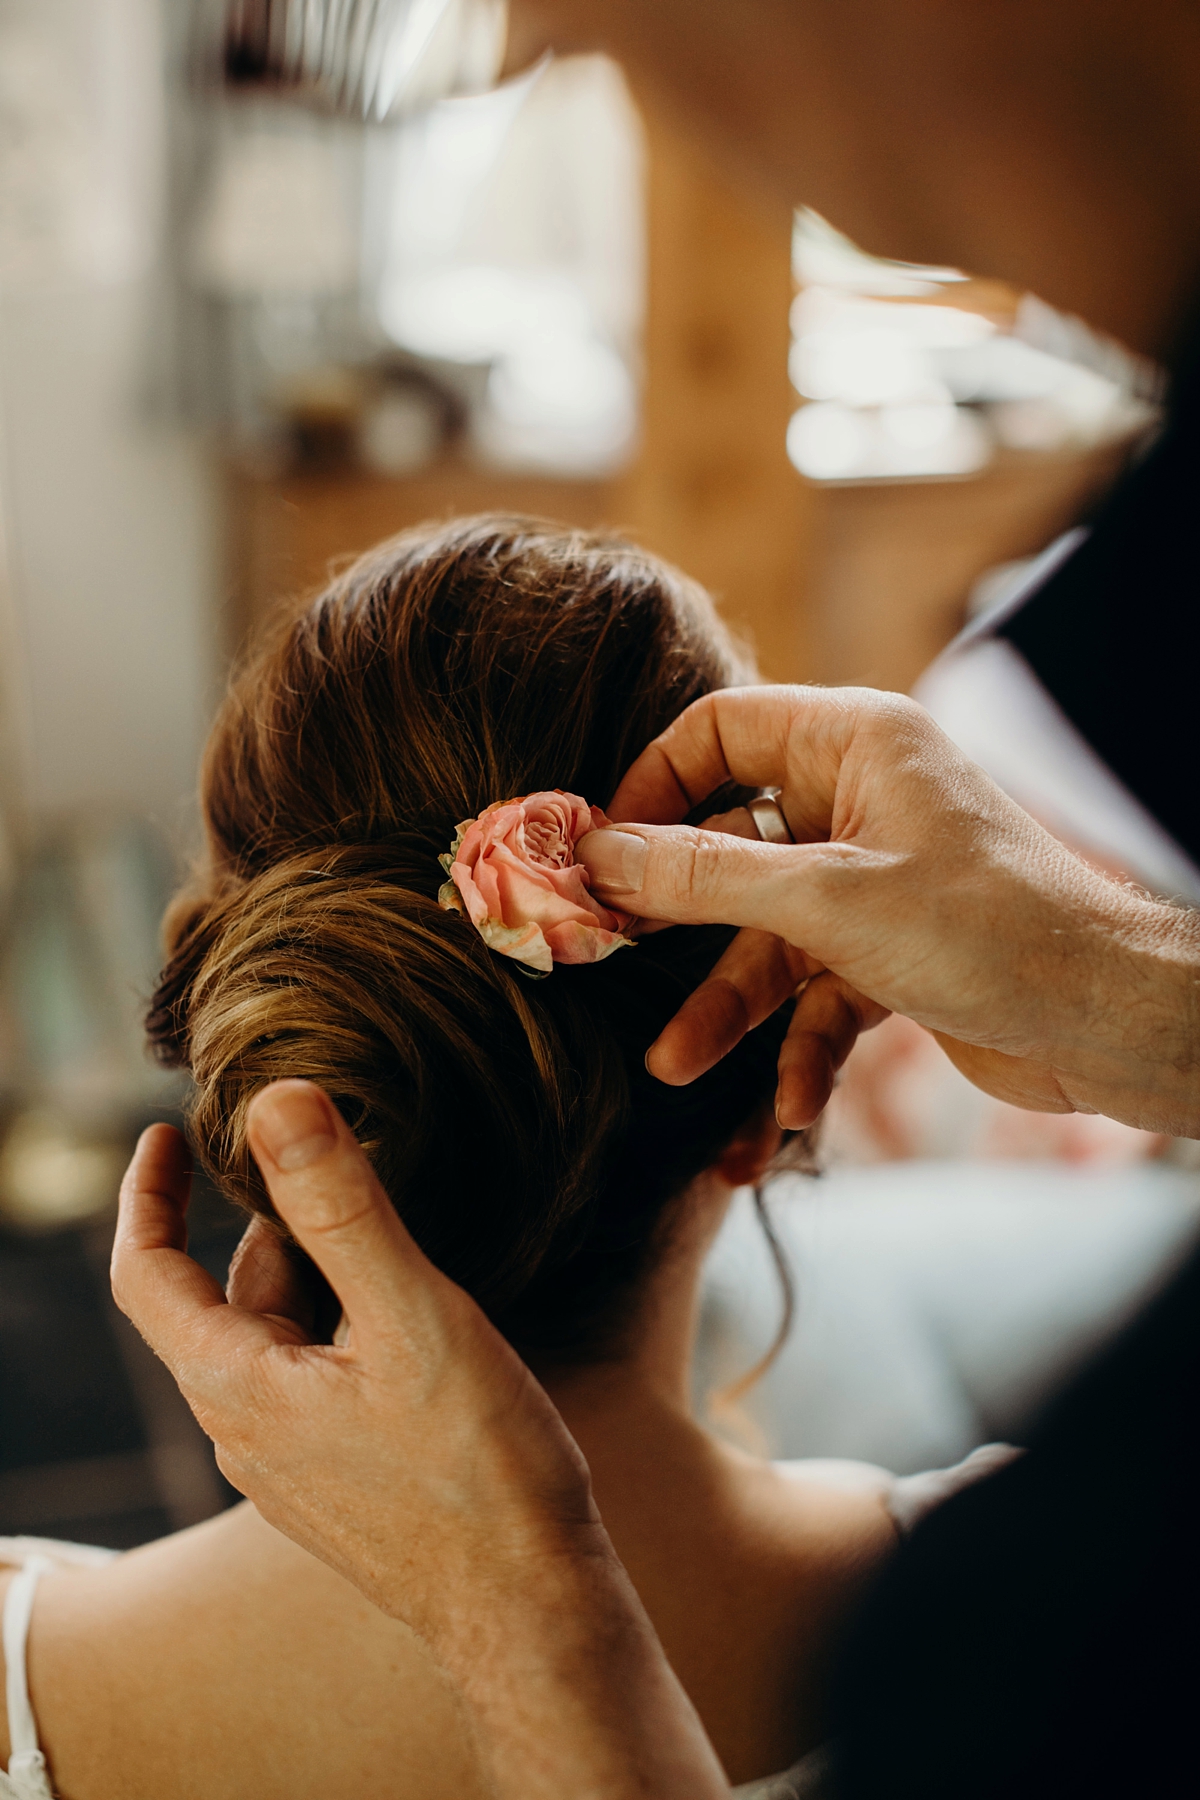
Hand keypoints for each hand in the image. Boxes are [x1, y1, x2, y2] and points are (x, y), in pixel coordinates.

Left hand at [111, 1082, 727, 1799]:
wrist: (527, 1606)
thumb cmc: (477, 1467)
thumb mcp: (410, 1314)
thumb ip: (341, 1208)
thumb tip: (277, 1102)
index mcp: (236, 1388)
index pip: (145, 1275)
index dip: (147, 1195)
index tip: (167, 1133)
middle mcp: (244, 1433)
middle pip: (225, 1299)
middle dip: (266, 1222)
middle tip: (331, 1157)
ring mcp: (290, 1466)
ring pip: (278, 1338)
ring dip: (312, 1273)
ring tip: (385, 1229)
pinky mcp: (337, 1483)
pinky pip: (314, 1380)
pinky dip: (340, 1324)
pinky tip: (407, 1316)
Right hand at [581, 686, 1199, 1137]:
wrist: (1108, 1021)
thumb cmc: (986, 929)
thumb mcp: (825, 901)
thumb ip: (704, 878)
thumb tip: (597, 853)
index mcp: (854, 746)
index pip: (721, 731)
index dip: (653, 783)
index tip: (600, 849)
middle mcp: (860, 804)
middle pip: (732, 847)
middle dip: (679, 922)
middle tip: (609, 961)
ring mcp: (874, 883)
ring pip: (768, 938)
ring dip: (728, 1009)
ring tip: (678, 1072)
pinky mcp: (891, 954)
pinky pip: (817, 997)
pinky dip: (797, 1052)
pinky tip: (787, 1113)